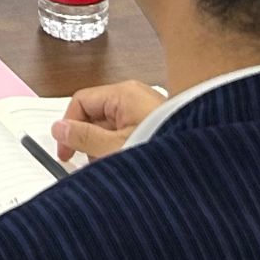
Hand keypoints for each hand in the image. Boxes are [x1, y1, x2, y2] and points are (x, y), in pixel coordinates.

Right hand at [51, 80, 166, 160]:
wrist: (200, 164)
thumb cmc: (162, 147)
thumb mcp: (114, 148)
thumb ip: (83, 137)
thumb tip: (59, 129)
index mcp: (123, 93)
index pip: (81, 101)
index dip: (68, 126)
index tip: (65, 152)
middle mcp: (135, 96)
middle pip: (96, 114)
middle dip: (90, 141)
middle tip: (93, 163)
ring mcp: (147, 109)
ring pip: (112, 126)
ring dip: (107, 148)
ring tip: (117, 166)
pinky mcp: (157, 123)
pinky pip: (129, 132)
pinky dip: (123, 148)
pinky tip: (129, 164)